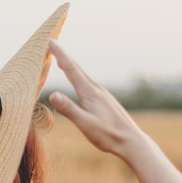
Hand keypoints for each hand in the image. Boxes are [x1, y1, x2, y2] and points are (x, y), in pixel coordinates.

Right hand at [48, 40, 144, 160]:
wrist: (131, 141)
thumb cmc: (108, 135)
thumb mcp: (85, 124)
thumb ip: (69, 109)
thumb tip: (52, 94)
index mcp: (90, 93)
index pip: (71, 70)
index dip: (59, 55)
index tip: (50, 41)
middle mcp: (97, 90)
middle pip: (78, 69)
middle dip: (64, 57)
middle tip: (53, 45)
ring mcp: (103, 95)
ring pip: (84, 77)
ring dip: (72, 68)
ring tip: (63, 62)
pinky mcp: (107, 102)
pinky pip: (90, 85)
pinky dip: (81, 79)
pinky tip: (81, 83)